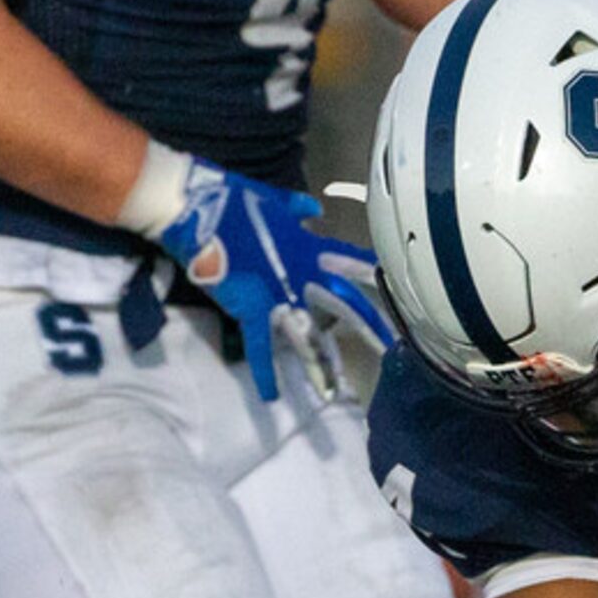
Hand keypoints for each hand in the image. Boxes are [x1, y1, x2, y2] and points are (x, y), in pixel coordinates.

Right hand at [142, 158, 391, 403]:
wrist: (194, 207)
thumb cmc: (231, 200)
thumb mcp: (273, 200)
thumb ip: (297, 207)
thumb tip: (314, 207)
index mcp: (311, 249)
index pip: (353, 265)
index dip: (375, 277)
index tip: (403, 292)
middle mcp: (304, 276)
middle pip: (348, 307)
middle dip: (372, 329)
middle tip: (393, 351)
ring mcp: (280, 296)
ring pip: (311, 337)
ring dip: (324, 365)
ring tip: (338, 391)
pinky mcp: (253, 310)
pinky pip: (260, 348)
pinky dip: (265, 373)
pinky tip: (271, 397)